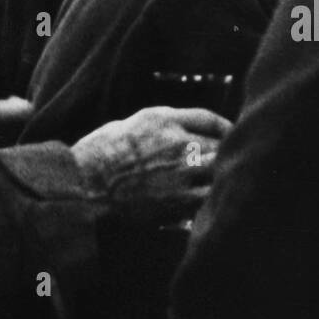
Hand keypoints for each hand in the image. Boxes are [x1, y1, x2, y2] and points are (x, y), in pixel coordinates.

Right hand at [72, 106, 229, 218]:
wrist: (83, 186)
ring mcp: (181, 171)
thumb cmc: (97, 155)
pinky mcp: (179, 199)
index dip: (224, 126)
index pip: (208, 118)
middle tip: (235, 158)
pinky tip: (212, 200)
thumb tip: (181, 134)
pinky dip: (213, 198)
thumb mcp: (129, 125)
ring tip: (226, 180)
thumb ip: (159, 126)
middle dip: (227, 151)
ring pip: (219, 170)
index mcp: (164, 120)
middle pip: (221, 143)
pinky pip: (209, 197)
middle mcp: (178, 142)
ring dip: (223, 175)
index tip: (230, 133)